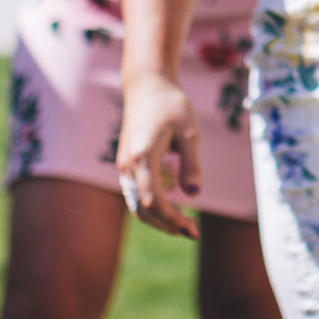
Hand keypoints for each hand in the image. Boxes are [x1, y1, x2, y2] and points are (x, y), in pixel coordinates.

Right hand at [116, 71, 201, 238]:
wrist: (147, 85)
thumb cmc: (172, 105)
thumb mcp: (190, 131)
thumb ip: (191, 163)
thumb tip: (193, 194)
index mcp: (142, 157)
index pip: (153, 201)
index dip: (172, 219)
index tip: (192, 229)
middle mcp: (127, 165)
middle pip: (142, 209)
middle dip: (166, 224)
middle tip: (192, 233)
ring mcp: (124, 166)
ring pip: (136, 204)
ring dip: (158, 218)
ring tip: (184, 226)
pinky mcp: (126, 163)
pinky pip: (135, 193)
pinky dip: (151, 206)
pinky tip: (173, 208)